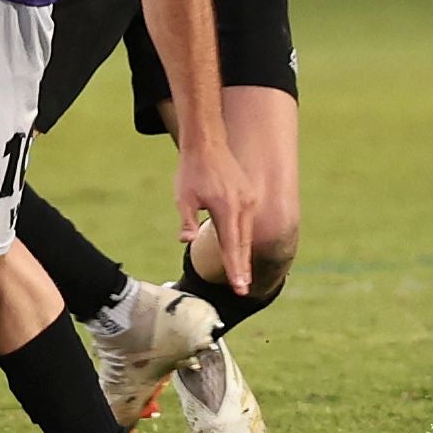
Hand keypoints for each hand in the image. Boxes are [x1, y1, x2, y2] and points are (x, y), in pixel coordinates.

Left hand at [174, 142, 254, 293]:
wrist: (207, 142)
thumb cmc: (191, 171)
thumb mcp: (183, 197)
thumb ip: (187, 220)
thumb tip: (186, 240)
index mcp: (226, 208)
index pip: (232, 245)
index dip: (235, 268)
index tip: (240, 287)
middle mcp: (243, 205)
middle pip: (243, 243)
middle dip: (242, 267)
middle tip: (242, 289)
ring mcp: (249, 199)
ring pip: (247, 233)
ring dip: (244, 253)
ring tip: (242, 276)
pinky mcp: (249, 195)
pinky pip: (248, 222)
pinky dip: (244, 238)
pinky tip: (241, 250)